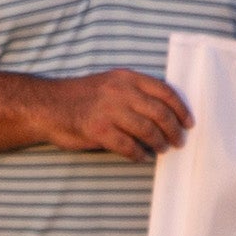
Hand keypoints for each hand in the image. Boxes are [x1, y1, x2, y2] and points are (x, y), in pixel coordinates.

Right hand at [47, 68, 191, 157]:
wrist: (47, 105)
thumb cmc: (80, 96)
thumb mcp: (110, 83)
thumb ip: (134, 92)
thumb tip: (162, 113)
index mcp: (126, 77)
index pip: (164, 91)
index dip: (181, 109)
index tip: (189, 122)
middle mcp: (120, 91)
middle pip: (160, 113)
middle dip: (174, 130)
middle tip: (179, 141)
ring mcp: (109, 111)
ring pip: (147, 130)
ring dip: (159, 143)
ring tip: (162, 150)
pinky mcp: (98, 130)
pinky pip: (128, 146)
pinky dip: (139, 154)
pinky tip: (141, 157)